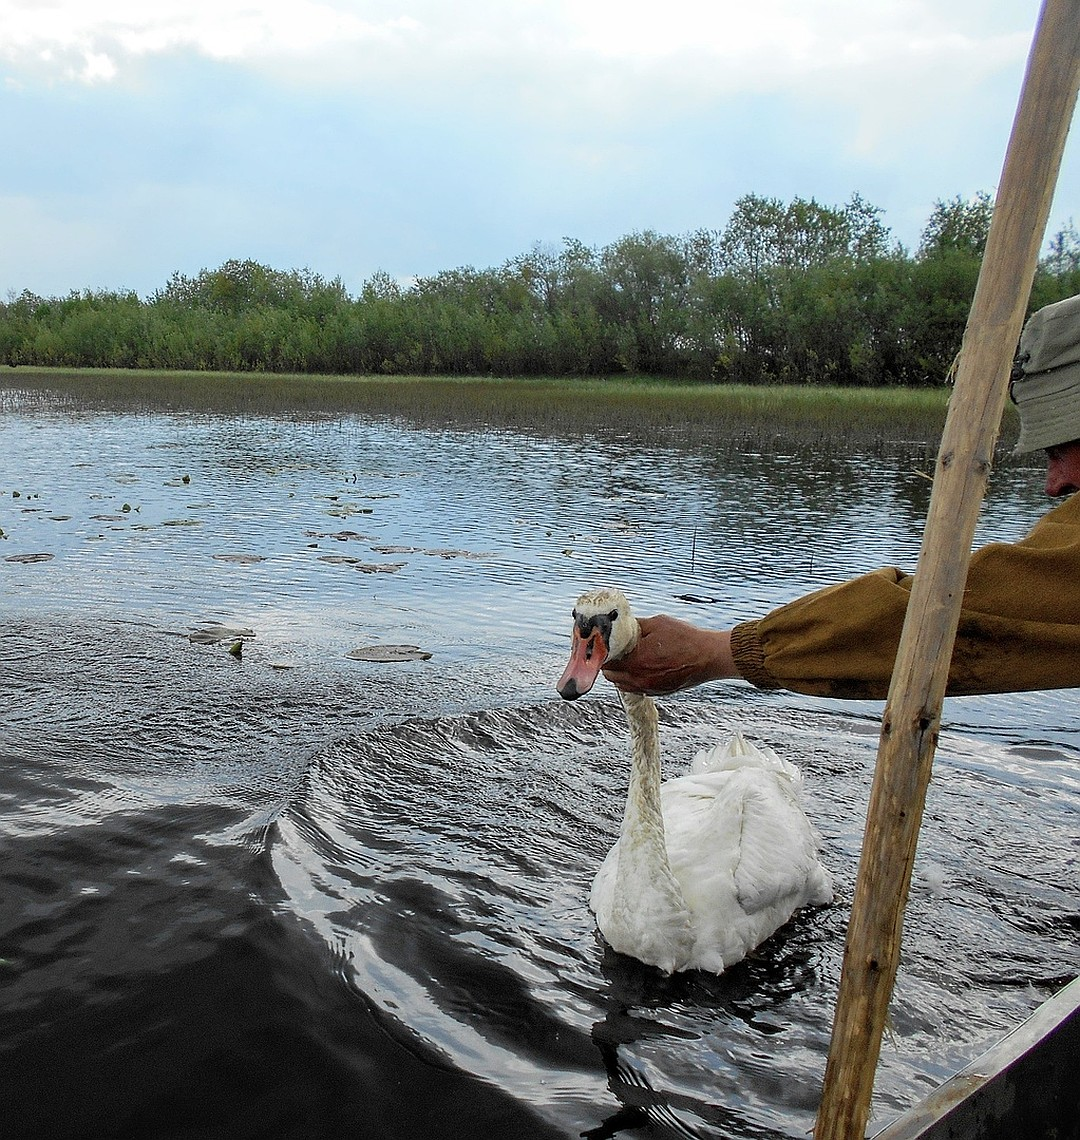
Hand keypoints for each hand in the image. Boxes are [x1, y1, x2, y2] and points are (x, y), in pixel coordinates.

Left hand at [601, 615, 735, 694]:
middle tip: (613, 650)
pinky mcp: (658, 692)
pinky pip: (636, 688)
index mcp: (636, 661)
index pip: (606, 661)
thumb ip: (635, 625)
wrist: (710, 657)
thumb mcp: (657, 623)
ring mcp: (649, 688)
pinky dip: (632, 679)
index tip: (602, 644)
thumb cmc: (686, 639)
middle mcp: (639, 679)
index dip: (602, 651)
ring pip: (622, 684)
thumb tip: (620, 624)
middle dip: (609, 662)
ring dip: (620, 672)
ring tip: (627, 658)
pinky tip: (640, 666)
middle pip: (610, 675)